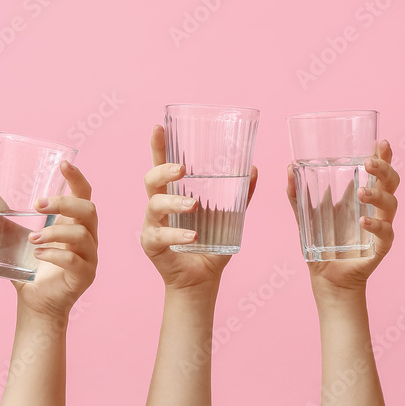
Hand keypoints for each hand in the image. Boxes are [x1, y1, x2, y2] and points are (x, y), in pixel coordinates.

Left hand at [0, 161, 98, 319]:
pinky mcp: (85, 275)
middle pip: (88, 210)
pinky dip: (54, 254)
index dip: (77, 177)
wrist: (34, 303)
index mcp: (74, 223)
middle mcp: (87, 236)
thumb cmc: (29, 268)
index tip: (63, 163)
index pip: (84, 194)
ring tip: (32, 239)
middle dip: (64, 203)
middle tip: (37, 206)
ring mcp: (89, 256)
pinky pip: (74, 260)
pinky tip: (37, 254)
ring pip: (82, 235)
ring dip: (54, 232)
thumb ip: (1, 215)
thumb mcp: (12, 237)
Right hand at [140, 124, 257, 291]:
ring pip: (154, 205)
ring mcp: (152, 225)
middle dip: (163, 170)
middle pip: (150, 180)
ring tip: (194, 206)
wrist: (201, 279)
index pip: (161, 165)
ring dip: (174, 202)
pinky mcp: (151, 245)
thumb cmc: (210, 244)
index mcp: (172, 193)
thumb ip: (240, 194)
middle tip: (182, 169)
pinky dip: (177, 234)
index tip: (159, 126)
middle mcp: (158, 206)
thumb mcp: (229, 216)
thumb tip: (254, 169)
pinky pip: (161, 235)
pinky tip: (193, 236)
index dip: (158, 145)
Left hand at [286, 140, 399, 294]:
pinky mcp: (381, 246)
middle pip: (392, 182)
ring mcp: (381, 226)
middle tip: (369, 162)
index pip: (378, 171)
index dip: (383, 155)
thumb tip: (288, 168)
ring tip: (361, 191)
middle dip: (384, 168)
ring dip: (378, 194)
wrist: (327, 278)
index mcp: (362, 197)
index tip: (380, 141)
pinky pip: (386, 232)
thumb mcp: (306, 216)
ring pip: (391, 203)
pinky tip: (364, 220)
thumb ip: (297, 195)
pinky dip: (376, 224)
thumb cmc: (321, 244)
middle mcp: (375, 208)